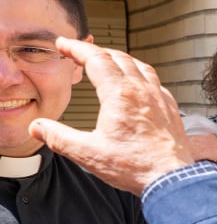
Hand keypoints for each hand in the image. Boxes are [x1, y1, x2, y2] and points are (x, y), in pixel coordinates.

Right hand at [31, 38, 190, 193]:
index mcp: (120, 95)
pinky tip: (137, 84)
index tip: (64, 44)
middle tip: (79, 51)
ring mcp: (160, 99)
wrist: (172, 178)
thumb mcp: (88, 153)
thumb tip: (38, 127)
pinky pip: (155, 82)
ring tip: (107, 60)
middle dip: (95, 51)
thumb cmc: (135, 166)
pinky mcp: (171, 109)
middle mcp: (143, 91)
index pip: (96, 59)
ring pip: (139, 66)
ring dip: (120, 59)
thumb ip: (59, 137)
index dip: (77, 49)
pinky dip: (141, 74)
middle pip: (118, 58)